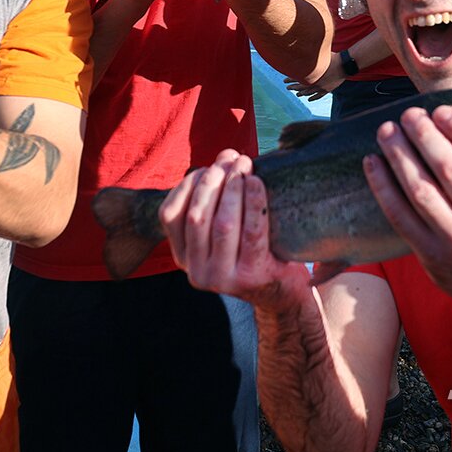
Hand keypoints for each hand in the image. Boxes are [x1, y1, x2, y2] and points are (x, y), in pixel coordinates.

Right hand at [160, 150, 311, 311]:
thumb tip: (226, 157)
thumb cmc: (252, 250)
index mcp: (183, 257)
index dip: (187, 185)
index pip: (170, 214)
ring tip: (245, 165)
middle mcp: (197, 272)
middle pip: (197, 216)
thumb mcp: (223, 232)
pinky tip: (257, 183)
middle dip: (214, 180)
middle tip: (233, 159)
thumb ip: (215, 201)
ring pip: (222, 224)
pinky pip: (252, 233)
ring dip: (233, 188)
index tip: (209, 166)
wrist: (282, 294)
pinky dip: (254, 203)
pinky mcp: (250, 278)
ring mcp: (222, 279)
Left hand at [285, 52, 346, 99]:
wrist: (344, 65)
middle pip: (301, 86)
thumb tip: (301, 47)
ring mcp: (321, 87)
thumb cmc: (332, 58)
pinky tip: (309, 99)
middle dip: (294, 87)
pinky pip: (318, 96)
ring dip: (302, 93)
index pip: (297, 78)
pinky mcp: (327, 90)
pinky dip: (313, 97)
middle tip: (288, 88)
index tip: (284, 80)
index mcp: (311, 74)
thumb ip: (310, 55)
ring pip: (309, 92)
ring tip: (297, 94)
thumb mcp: (319, 55)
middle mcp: (315, 82)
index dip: (290, 79)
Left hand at [363, 106, 451, 307]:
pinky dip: (383, 186)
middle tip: (409, 115)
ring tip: (387, 131)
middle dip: (424, 136)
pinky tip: (373, 162)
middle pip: (450, 171)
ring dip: (399, 156)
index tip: (442, 111)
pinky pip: (400, 215)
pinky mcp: (430, 256)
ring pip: (421, 190)